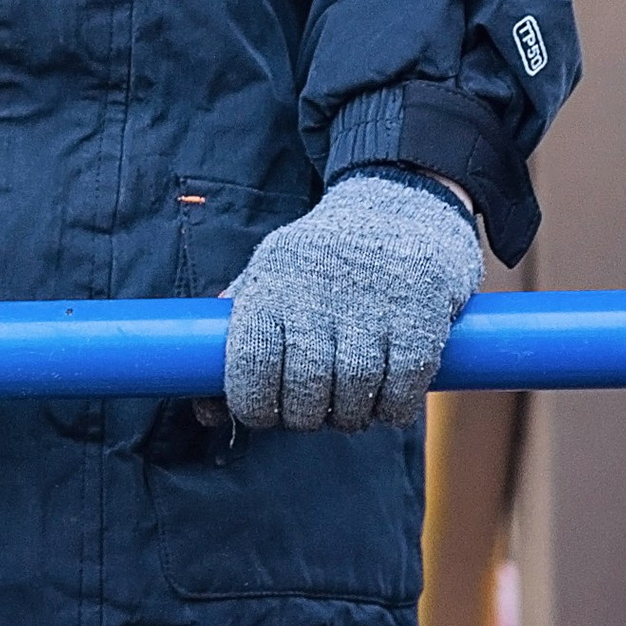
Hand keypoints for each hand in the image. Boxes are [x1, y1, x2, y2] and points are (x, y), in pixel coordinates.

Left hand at [223, 172, 478, 433]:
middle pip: (304, 393)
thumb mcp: (268, 276)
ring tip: (350, 403)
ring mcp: (371, 309)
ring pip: (354, 399)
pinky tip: (388, 397)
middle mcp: (316, 297)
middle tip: (312, 410)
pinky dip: (393, 409)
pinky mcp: (418, 320)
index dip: (254, 407)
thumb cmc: (320, 259)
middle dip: (305, 417)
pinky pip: (402, 393)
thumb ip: (236, 340)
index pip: (250, 366)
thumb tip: (206, 412)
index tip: (264, 413)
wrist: (397, 208)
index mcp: (270, 286)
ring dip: (351, 417)